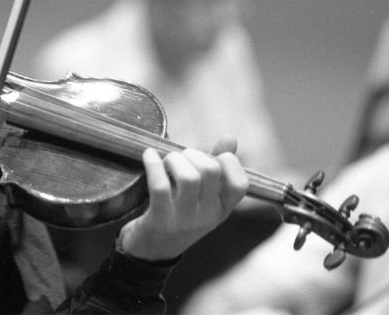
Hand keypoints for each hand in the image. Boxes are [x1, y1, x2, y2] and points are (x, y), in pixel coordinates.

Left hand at [116, 136, 248, 260]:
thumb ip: (217, 167)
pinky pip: (159, 186)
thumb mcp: (202, 196)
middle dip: (193, 153)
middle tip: (180, 157)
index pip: (240, 183)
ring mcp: (184, 220)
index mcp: (222, 209)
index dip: (228, 161)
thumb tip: (231, 137)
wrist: (150, 251)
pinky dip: (153, 164)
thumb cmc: (178, 214)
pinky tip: (148, 155)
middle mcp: (207, 216)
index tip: (210, 157)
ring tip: (166, 161)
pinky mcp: (159, 220)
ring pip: (188, 177)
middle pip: (211, 171)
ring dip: (175, 159)